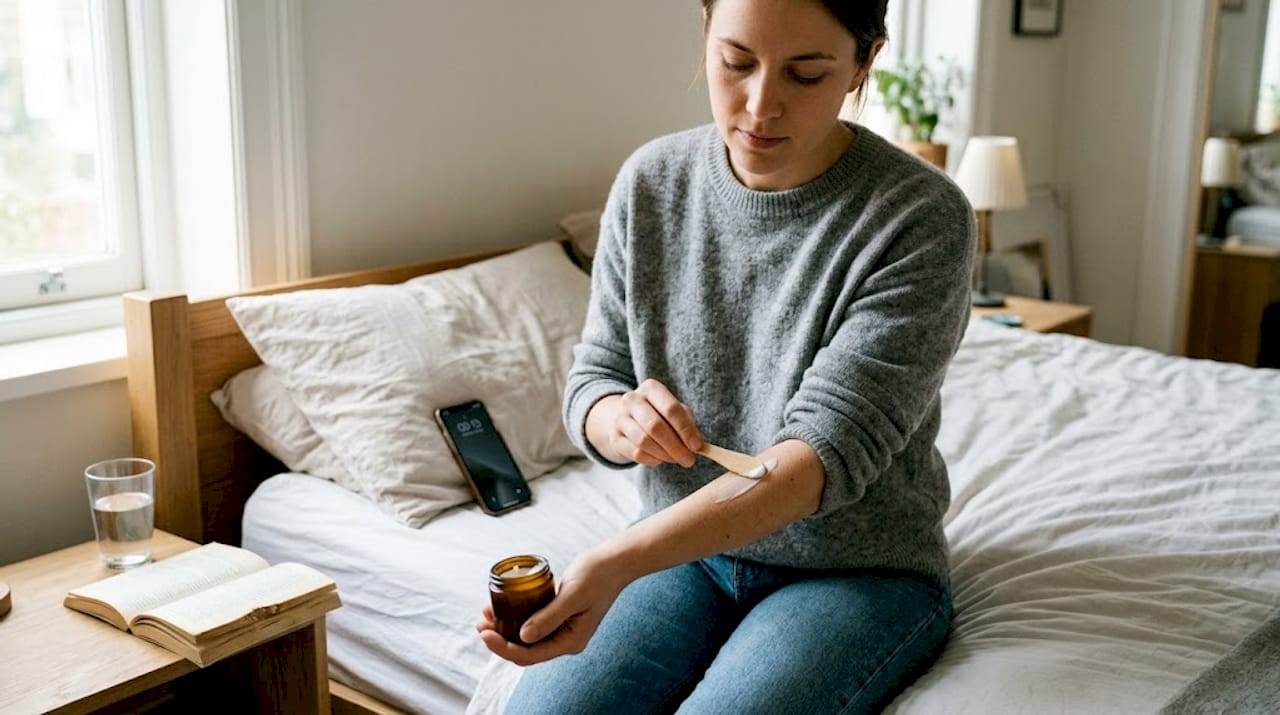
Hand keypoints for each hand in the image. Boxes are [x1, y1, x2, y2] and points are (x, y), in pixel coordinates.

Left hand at [476, 549, 629, 665]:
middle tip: (480, 624)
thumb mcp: (572, 595)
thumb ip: (549, 617)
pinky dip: (516, 616)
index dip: (503, 647)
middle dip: (500, 639)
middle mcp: (565, 639)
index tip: (484, 633)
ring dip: (505, 628)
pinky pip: (533, 622)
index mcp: (570, 641)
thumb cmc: (598, 575)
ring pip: (527, 636)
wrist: (615, 561)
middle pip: (525, 649)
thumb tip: (523, 636)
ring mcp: (562, 628)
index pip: (529, 655)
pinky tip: (503, 606)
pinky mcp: (559, 615)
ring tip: (486, 615)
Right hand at [588, 379, 703, 466]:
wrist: (627, 418)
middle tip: (689, 460)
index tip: (698, 446)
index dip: (686, 429)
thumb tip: (698, 444)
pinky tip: (660, 459)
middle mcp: (632, 400)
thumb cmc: (659, 413)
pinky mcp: (614, 438)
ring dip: (665, 455)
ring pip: (644, 442)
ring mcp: (620, 419)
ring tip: (676, 459)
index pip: (671, 409)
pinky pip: (635, 453)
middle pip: (655, 426)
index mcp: (651, 388)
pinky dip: (652, 460)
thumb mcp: (674, 412)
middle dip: (675, 446)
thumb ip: (688, 424)